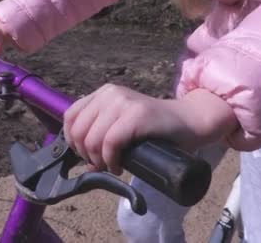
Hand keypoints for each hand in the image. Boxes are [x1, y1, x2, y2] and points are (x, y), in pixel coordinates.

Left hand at [64, 85, 237, 174]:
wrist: (190, 122)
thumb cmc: (155, 131)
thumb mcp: (121, 127)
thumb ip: (101, 136)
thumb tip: (83, 163)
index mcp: (103, 94)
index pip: (70, 116)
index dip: (72, 141)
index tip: (86, 156)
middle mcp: (110, 93)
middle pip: (78, 129)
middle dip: (85, 154)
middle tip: (101, 164)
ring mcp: (124, 102)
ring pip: (92, 138)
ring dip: (99, 160)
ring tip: (112, 166)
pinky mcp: (138, 114)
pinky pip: (110, 142)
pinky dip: (110, 160)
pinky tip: (119, 166)